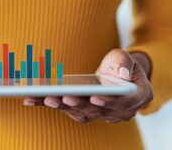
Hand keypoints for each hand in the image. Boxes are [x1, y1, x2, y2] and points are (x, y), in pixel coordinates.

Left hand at [23, 49, 153, 123]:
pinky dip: (52, 105)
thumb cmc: (121, 65)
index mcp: (138, 97)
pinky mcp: (87, 113)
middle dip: (78, 104)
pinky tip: (33, 99)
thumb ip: (124, 63)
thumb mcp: (125, 57)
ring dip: (61, 106)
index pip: (124, 103)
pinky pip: (69, 110)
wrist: (116, 74)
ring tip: (43, 97)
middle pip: (98, 110)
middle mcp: (121, 111)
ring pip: (81, 113)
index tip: (94, 98)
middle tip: (62, 97)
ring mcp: (104, 114)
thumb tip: (122, 75)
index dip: (109, 102)